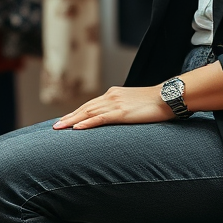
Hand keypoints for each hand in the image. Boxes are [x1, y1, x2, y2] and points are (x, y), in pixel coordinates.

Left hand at [52, 85, 170, 130]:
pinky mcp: (122, 113)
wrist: (167, 97)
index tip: (64, 120)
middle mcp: (111, 96)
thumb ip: (123, 109)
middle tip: (55, 126)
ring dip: (72, 120)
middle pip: (85, 108)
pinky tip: (77, 128)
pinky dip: (87, 123)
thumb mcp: (134, 105)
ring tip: (59, 127)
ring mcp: (115, 104)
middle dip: (69, 117)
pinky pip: (100, 118)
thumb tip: (117, 119)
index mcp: (113, 94)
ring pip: (88, 113)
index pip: (89, 105)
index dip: (76, 113)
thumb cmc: (155, 103)